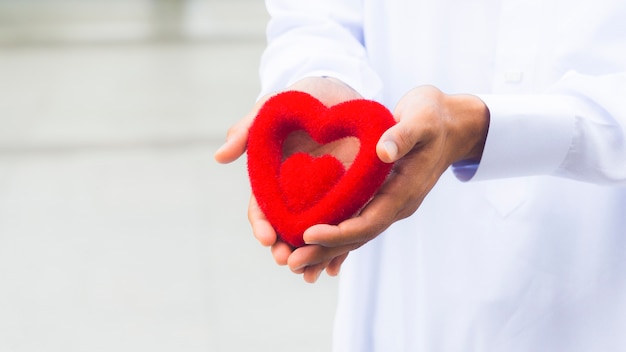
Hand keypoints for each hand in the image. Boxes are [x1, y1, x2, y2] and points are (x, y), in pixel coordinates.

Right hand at [214, 76, 362, 278]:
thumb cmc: (296, 98)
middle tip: (287, 262)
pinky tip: (337, 265)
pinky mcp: (347, 193)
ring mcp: (321, 195)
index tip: (266, 237)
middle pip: (286, 227)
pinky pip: (342, 222)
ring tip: (311, 273)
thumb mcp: (269, 110)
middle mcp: (294, 192)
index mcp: (271, 178)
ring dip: (310, 256)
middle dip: (285, 248)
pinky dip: (338, 246)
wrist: (336, 90)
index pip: (262, 208)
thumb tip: (220, 156)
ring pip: (313, 233)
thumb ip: (246, 130)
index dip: (261, 224)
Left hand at [291, 85, 489, 281]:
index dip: (339, 231)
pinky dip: (336, 237)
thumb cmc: (434, 118)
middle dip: (324, 250)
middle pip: (358, 236)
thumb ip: (402, 135)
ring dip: (326, 249)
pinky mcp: (382, 198)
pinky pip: (357, 223)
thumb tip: (382, 152)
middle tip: (290, 262)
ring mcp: (390, 204)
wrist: (451, 126)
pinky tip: (314, 246)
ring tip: (293, 260)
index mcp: (404, 190)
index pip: (369, 221)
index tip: (309, 233)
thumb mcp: (422, 119)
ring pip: (355, 234)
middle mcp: (397, 204)